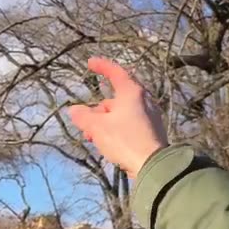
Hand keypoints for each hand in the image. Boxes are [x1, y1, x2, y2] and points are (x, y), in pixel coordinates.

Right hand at [66, 57, 167, 177]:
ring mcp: (150, 117)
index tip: (90, 64)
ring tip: (93, 138)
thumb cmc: (125, 140)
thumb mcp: (97, 127)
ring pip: (121, 114)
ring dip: (105, 123)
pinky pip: (130, 125)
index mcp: (132, 93)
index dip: (102, 66)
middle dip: (98, 110)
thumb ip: (83, 116)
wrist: (154, 165)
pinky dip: (116, 129)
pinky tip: (108, 144)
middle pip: (116, 99)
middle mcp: (144, 101)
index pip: (116, 72)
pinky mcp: (152, 132)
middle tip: (86, 123)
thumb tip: (74, 110)